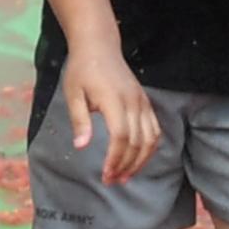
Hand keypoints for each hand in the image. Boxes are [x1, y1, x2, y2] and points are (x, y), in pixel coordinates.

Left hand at [63, 43, 161, 183]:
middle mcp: (133, 101)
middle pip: (137, 142)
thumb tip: (81, 146)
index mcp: (114, 100)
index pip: (120, 136)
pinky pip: (155, 130)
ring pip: (150, 139)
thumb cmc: (82, 70)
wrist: (99, 46)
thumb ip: (79, 120)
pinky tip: (138, 160)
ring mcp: (142, 102)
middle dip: (126, 165)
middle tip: (112, 181)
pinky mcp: (146, 102)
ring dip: (140, 161)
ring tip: (125, 176)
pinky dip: (150, 148)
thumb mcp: (73, 94)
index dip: (115, 159)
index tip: (105, 175)